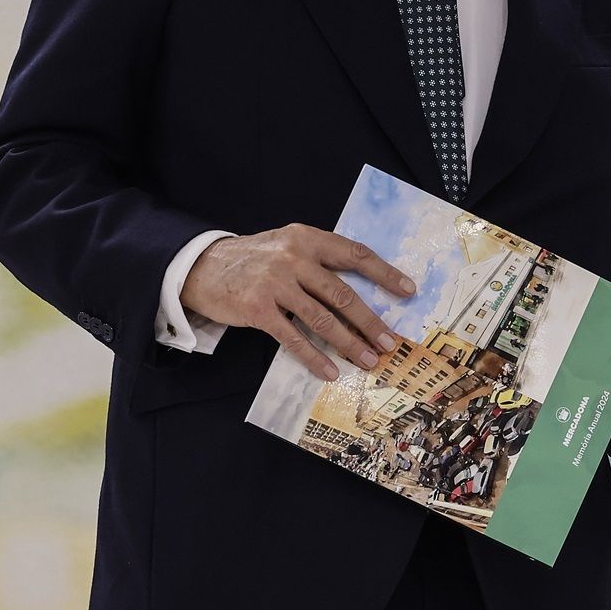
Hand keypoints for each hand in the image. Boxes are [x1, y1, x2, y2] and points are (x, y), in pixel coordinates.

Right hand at [180, 224, 415, 380]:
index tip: (407, 291)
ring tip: (368, 360)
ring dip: (348, 344)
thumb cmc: (252, 259)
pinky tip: (330, 371)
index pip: (354, 254)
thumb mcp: (286, 245)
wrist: (202, 266)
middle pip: (342, 293)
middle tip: (390, 343)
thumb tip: (360, 289)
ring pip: (322, 318)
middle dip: (370, 322)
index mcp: (306, 238)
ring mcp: (275, 283)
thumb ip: (317, 259)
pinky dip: (314, 357)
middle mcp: (293, 257)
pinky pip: (293, 337)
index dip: (383, 273)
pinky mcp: (258, 309)